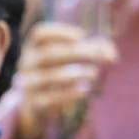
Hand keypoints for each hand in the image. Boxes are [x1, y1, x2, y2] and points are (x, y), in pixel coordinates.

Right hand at [7, 22, 116, 138]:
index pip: (39, 34)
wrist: (34, 106)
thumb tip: (112, 54)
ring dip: (75, 74)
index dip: (59, 32)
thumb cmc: (56, 74)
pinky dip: (67, 94)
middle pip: (49, 53)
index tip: (82, 36)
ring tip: (94, 73)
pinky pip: (49, 98)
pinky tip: (83, 91)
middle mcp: (26, 63)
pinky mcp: (34, 103)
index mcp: (33, 47)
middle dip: (76, 53)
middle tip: (100, 55)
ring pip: (48, 76)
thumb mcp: (67, 60)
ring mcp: (28, 83)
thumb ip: (91, 51)